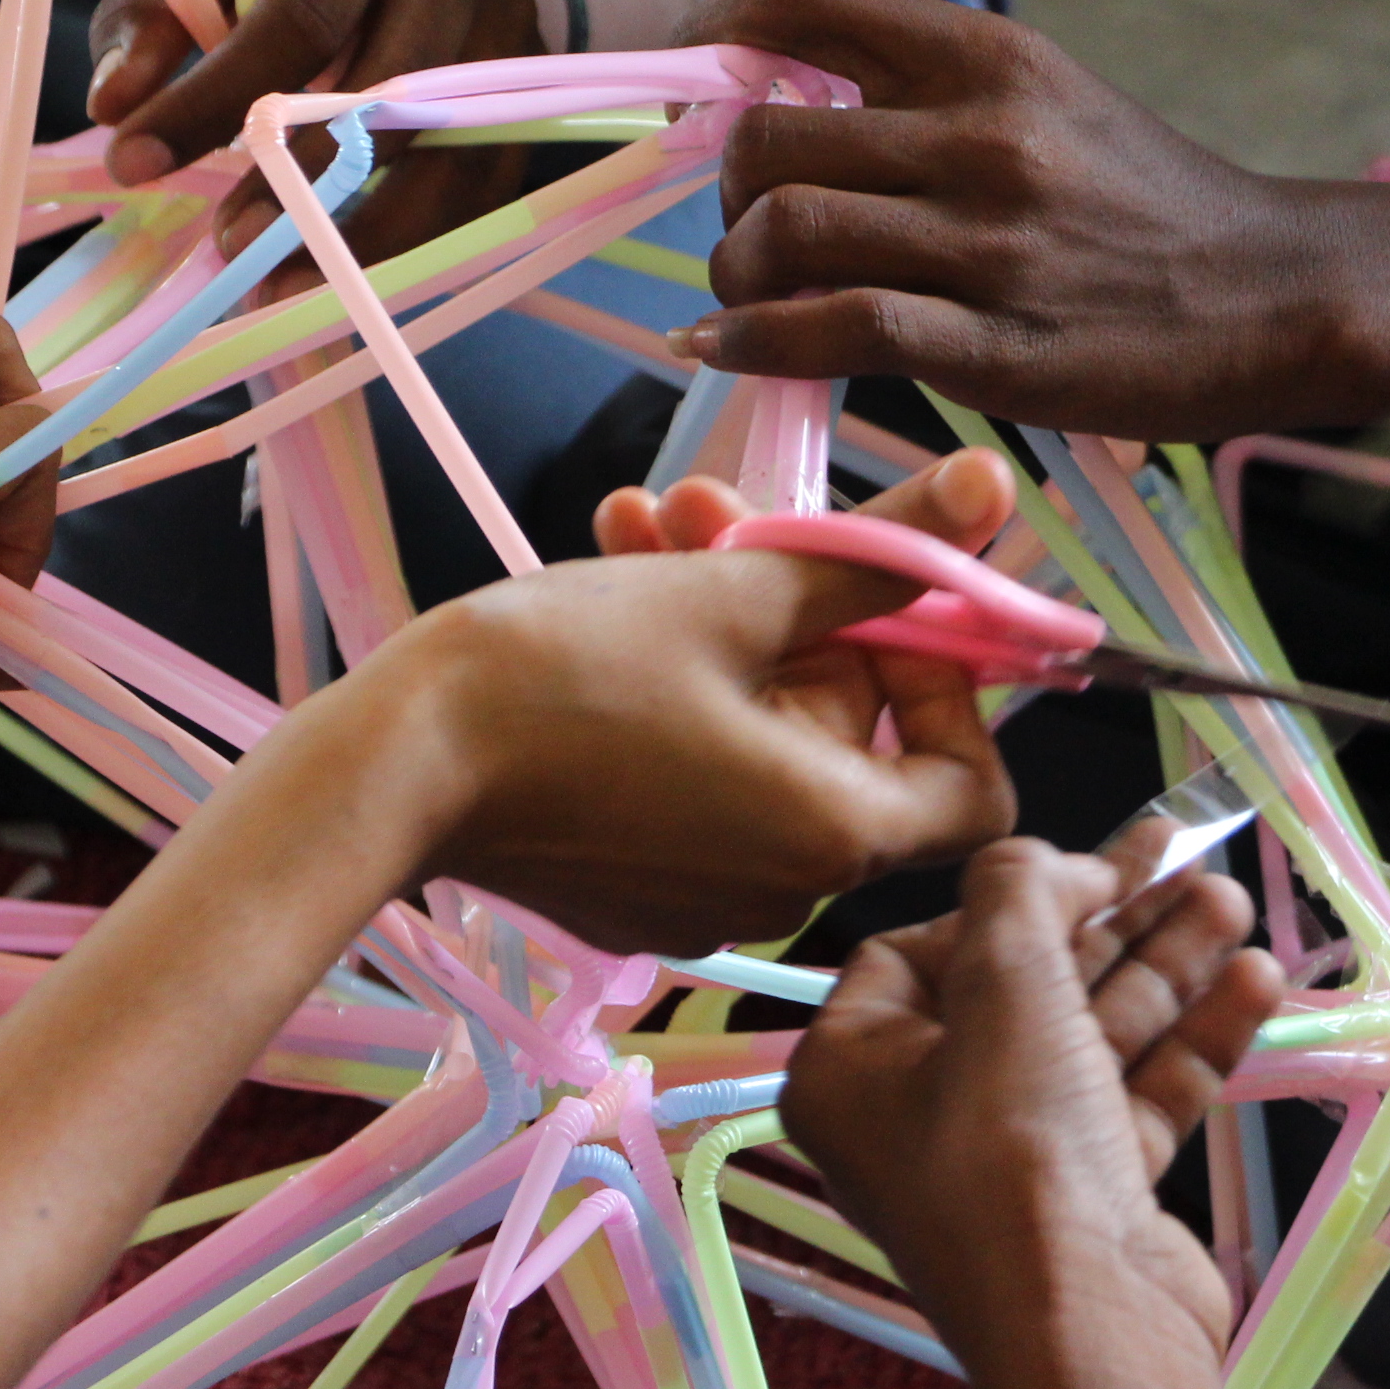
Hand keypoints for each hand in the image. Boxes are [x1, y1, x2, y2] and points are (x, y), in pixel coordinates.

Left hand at [86, 0, 541, 266]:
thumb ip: (152, 10)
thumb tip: (116, 105)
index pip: (298, 13)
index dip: (216, 98)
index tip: (134, 160)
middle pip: (388, 89)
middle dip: (306, 182)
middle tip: (230, 248)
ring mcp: (504, 21)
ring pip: (447, 150)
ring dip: (367, 235)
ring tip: (282, 288)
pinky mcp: (526, 83)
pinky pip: (480, 180)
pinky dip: (416, 240)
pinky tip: (347, 276)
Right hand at [362, 450, 1025, 954]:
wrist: (395, 768)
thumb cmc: (567, 679)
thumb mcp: (737, 593)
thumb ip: (876, 551)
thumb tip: (995, 489)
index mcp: (835, 837)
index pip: (971, 786)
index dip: (945, 687)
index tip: (881, 609)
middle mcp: (782, 891)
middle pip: (848, 741)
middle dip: (802, 610)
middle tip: (731, 513)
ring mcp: (699, 899)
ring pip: (758, 739)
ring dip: (725, 620)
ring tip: (651, 520)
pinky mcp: (626, 887)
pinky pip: (690, 776)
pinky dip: (674, 687)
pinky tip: (608, 576)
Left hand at [667, 0, 1389, 437]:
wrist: (1274, 294)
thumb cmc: (1137, 196)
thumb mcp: (1033, 87)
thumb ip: (890, 44)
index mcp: (989, 56)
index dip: (712, 34)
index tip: (693, 82)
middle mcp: (984, 135)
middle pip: (768, 132)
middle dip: (727, 187)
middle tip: (751, 224)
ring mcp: (988, 243)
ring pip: (785, 231)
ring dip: (734, 274)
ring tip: (753, 295)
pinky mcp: (994, 347)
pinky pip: (833, 331)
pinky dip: (753, 343)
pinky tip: (728, 349)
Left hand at [784, 837, 1279, 1358]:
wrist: (1088, 1332)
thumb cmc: (1013, 1154)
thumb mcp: (1005, 991)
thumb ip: (1016, 897)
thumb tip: (1033, 860)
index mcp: (852, 1072)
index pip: (915, 953)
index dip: (1003, 902)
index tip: (1085, 868)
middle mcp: (918, 1117)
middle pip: (1018, 987)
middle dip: (1109, 924)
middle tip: (1186, 861)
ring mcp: (1008, 1162)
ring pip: (1088, 1038)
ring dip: (1162, 968)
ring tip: (1231, 904)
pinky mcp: (1088, 1198)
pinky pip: (1134, 1097)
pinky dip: (1188, 1041)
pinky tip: (1252, 982)